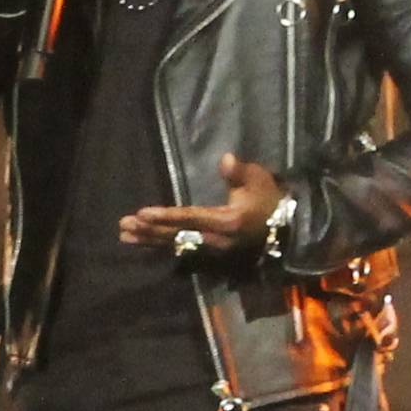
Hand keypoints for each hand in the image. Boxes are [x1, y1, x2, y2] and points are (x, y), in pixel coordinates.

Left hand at [120, 152, 287, 255]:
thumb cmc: (270, 199)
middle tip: (124, 225)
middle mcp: (215, 239)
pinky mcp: (210, 251)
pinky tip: (145, 241)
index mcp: (226, 222)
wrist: (286, 229)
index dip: (166, 216)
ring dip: (150, 239)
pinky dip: (161, 244)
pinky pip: (181, 248)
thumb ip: (239, 172)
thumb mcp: (259, 180)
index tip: (142, 214)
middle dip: (150, 229)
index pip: (191, 218)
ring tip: (125, 235)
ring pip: (176, 244)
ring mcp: (212, 249)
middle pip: (177, 234)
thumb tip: (225, 159)